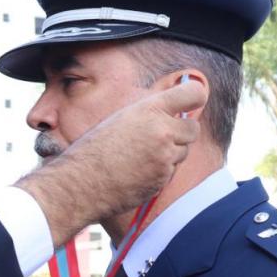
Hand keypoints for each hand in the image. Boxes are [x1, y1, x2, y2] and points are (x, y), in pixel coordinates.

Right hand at [17, 82, 204, 244]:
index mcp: (150, 109)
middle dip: (181, 133)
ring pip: (181, 152)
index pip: (194, 93)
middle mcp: (162, 131)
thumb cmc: (94, 149)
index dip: (195, 96)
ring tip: (139, 157)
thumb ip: (149, 113)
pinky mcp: (162, 178)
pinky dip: (158, 173)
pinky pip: (169, 172)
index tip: (192, 101)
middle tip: (160, 138)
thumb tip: (171, 111)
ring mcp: (164, 157)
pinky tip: (136, 172)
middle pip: (192, 128)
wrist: (81, 183)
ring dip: (168, 154)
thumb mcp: (120, 119)